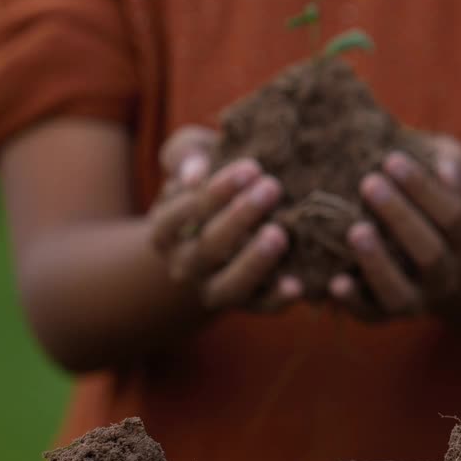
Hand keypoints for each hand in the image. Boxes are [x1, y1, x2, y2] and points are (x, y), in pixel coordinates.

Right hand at [149, 126, 303, 311]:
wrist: (222, 232)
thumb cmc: (212, 183)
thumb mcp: (195, 157)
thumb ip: (187, 153)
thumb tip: (194, 172)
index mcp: (164, 231)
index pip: (181, 214)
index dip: (215, 191)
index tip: (252, 167)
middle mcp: (185, 265)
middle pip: (208, 247)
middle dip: (241, 217)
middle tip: (273, 187)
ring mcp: (213, 289)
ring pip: (229, 286)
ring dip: (254, 262)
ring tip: (279, 234)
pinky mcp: (247, 303)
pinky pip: (260, 307)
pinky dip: (277, 300)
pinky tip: (296, 285)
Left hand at [331, 134, 460, 319]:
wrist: (419, 255)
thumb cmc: (424, 201)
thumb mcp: (441, 176)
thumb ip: (451, 163)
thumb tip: (448, 168)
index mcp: (460, 239)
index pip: (452, 217)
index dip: (425, 189)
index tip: (392, 159)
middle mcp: (441, 275)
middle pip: (429, 254)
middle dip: (400, 218)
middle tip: (369, 183)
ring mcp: (412, 299)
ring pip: (400, 293)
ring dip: (377, 262)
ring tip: (356, 230)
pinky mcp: (379, 314)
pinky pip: (368, 315)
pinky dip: (352, 301)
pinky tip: (335, 282)